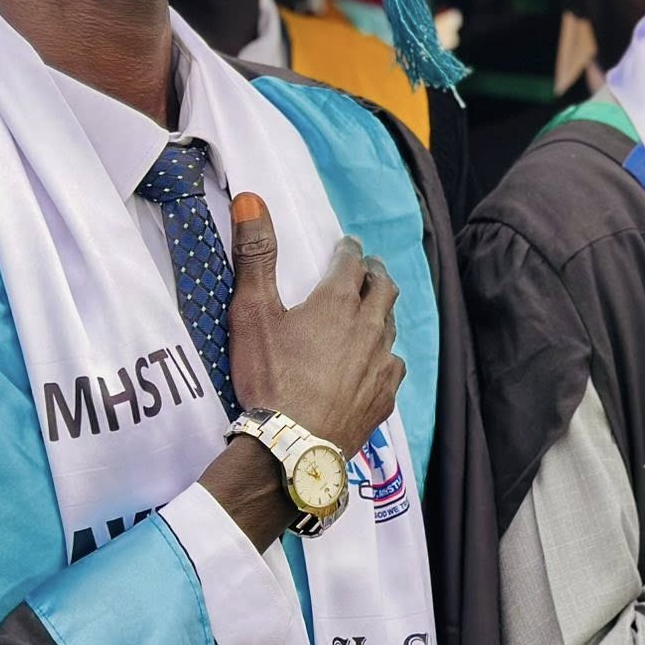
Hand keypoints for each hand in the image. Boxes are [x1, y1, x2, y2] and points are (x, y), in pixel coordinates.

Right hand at [226, 192, 403, 457]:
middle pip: (383, 289)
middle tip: (367, 269)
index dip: (348, 251)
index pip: (350, 262)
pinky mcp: (385, 396)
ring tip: (372, 311)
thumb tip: (252, 199)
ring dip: (382, 313)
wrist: (292, 445)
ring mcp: (382, 363)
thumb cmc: (268, 377)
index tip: (346, 246)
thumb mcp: (252, 312)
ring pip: (391, 326)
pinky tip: (377, 362)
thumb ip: (255, 255)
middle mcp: (369, 327)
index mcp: (338, 302)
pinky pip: (393, 366)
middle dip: (374, 274)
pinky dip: (385, 356)